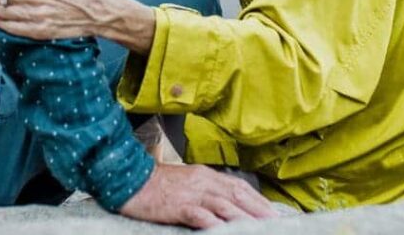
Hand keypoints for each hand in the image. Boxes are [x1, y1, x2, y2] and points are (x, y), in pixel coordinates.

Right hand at [119, 163, 277, 228]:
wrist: (129, 179)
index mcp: (205, 174)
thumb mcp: (186, 181)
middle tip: (274, 222)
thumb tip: (226, 202)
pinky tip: (224, 231)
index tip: (271, 211)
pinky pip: (201, 215)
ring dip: (243, 217)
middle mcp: (202, 181)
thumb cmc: (157, 183)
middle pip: (236, 195)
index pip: (238, 186)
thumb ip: (206, 190)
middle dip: (258, 209)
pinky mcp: (178, 206)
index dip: (257, 199)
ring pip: (224, 205)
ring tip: (258, 228)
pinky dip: (215, 224)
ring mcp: (191, 193)